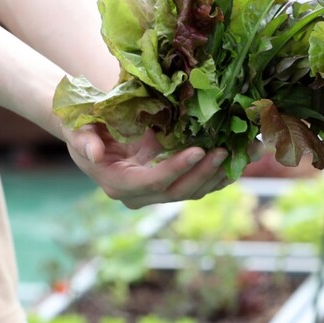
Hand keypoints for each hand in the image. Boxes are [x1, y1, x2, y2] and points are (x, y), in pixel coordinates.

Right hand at [62, 124, 234, 209]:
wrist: (92, 133)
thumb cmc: (84, 128)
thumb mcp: (78, 130)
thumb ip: (84, 141)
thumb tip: (95, 154)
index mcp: (118, 184)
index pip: (152, 182)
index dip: (175, 169)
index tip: (198, 150)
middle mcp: (140, 194)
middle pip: (178, 191)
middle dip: (204, 172)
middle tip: (224, 150)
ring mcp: (158, 191)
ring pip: (194, 190)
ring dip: (220, 174)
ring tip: (245, 152)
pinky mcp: (172, 183)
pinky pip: (200, 183)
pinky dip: (222, 172)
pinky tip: (244, 156)